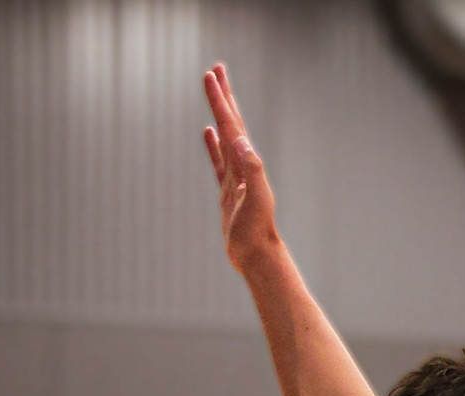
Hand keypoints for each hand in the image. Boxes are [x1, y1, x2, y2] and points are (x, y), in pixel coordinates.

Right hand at [202, 63, 279, 274]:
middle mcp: (242, 164)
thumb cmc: (257, 230)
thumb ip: (251, 168)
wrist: (256, 255)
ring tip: (213, 93)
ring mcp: (235, 177)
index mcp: (247, 162)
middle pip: (230, 123)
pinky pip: (218, 161)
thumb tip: (240, 140)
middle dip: (222, 97)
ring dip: (218, 114)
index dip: (221, 100)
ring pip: (224, 137)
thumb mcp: (256, 198)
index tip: (212, 76)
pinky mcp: (228, 191)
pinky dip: (213, 145)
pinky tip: (208, 132)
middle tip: (214, 70)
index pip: (231, 124)